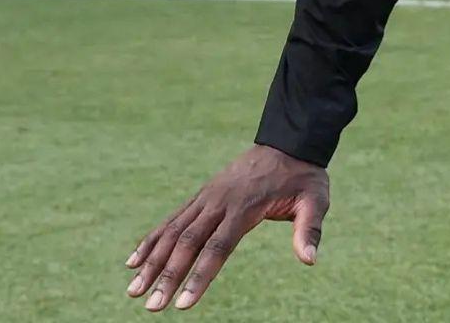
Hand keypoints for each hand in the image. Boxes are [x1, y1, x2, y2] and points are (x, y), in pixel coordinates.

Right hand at [124, 144, 328, 311]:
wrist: (288, 142)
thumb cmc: (303, 176)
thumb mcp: (316, 199)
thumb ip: (310, 229)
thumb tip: (310, 260)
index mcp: (245, 207)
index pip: (218, 248)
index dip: (199, 276)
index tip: (184, 304)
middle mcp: (219, 202)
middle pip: (187, 243)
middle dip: (167, 276)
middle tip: (151, 307)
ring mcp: (206, 198)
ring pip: (172, 232)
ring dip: (151, 262)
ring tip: (133, 291)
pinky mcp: (201, 196)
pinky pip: (171, 220)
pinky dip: (151, 240)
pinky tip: (133, 262)